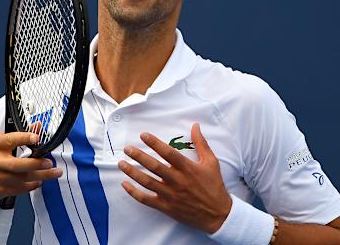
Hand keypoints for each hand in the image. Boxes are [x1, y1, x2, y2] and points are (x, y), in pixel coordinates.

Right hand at [0, 132, 61, 201]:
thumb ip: (16, 136)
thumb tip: (36, 127)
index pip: (11, 139)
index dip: (26, 137)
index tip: (37, 136)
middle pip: (20, 164)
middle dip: (38, 164)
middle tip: (49, 162)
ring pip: (24, 179)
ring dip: (42, 176)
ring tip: (54, 172)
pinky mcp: (0, 190)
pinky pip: (20, 189)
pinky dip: (32, 185)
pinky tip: (39, 181)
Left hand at [117, 123, 231, 233]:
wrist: (218, 214)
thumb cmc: (214, 186)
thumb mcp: (211, 162)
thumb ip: (201, 143)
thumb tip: (195, 125)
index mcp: (188, 168)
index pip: (168, 152)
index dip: (154, 143)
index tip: (143, 135)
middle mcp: (177, 181)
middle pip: (154, 166)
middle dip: (138, 156)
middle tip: (127, 149)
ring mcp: (170, 195)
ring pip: (147, 182)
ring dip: (132, 172)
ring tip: (121, 163)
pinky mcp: (166, 207)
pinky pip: (146, 199)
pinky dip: (134, 192)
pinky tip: (125, 184)